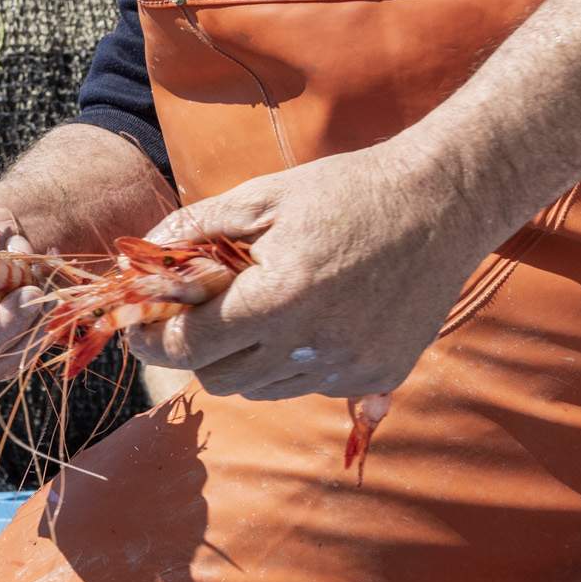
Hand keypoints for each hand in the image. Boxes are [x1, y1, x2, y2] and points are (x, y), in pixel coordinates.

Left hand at [122, 141, 509, 403]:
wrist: (441, 203)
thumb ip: (194, 231)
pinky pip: (312, 386)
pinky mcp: (380, 376)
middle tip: (205, 312)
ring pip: (263, 389)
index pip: (188, 347)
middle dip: (200, 350)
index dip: (154, 339)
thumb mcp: (261, 197)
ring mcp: (349, 368)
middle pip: (219, 379)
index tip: (140, 328)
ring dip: (248, 359)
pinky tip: (314, 318)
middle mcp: (312, 346)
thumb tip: (139, 259)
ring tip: (267, 307)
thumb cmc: (344, 192)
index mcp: (276, 300)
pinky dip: (296, 363)